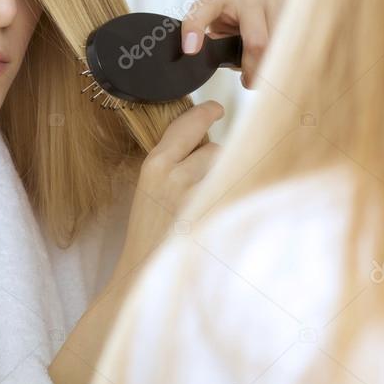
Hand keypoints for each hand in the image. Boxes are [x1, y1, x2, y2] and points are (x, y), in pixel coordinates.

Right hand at [115, 100, 223, 275]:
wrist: (147, 274)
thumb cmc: (150, 231)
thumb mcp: (150, 187)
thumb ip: (173, 160)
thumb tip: (205, 136)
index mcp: (155, 166)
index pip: (189, 124)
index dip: (205, 113)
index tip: (216, 109)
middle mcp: (175, 178)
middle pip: (216, 149)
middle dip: (215, 162)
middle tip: (203, 185)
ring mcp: (197, 199)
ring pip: (228, 170)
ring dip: (226, 180)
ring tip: (208, 203)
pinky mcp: (216, 219)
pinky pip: (237, 193)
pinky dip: (234, 200)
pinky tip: (221, 215)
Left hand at [180, 0, 287, 88]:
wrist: (267, 6)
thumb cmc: (236, 25)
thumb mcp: (219, 32)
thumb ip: (213, 45)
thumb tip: (207, 63)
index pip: (202, 9)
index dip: (194, 28)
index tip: (190, 50)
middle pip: (257, 42)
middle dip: (254, 69)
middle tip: (251, 83)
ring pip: (280, 45)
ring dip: (274, 65)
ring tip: (268, 68)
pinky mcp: (294, 2)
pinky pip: (296, 39)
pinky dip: (289, 56)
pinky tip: (284, 58)